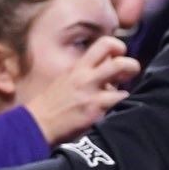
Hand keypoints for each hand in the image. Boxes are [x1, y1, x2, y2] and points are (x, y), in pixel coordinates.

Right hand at [23, 36, 140, 144]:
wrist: (37, 124)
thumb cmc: (50, 106)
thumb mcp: (64, 81)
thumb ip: (83, 75)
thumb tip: (104, 75)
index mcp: (77, 67)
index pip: (103, 45)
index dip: (117, 47)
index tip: (119, 55)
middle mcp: (86, 76)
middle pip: (119, 60)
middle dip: (131, 64)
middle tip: (131, 74)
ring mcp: (91, 92)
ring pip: (122, 76)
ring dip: (129, 86)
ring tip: (124, 94)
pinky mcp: (95, 108)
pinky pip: (119, 100)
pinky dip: (124, 103)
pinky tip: (119, 109)